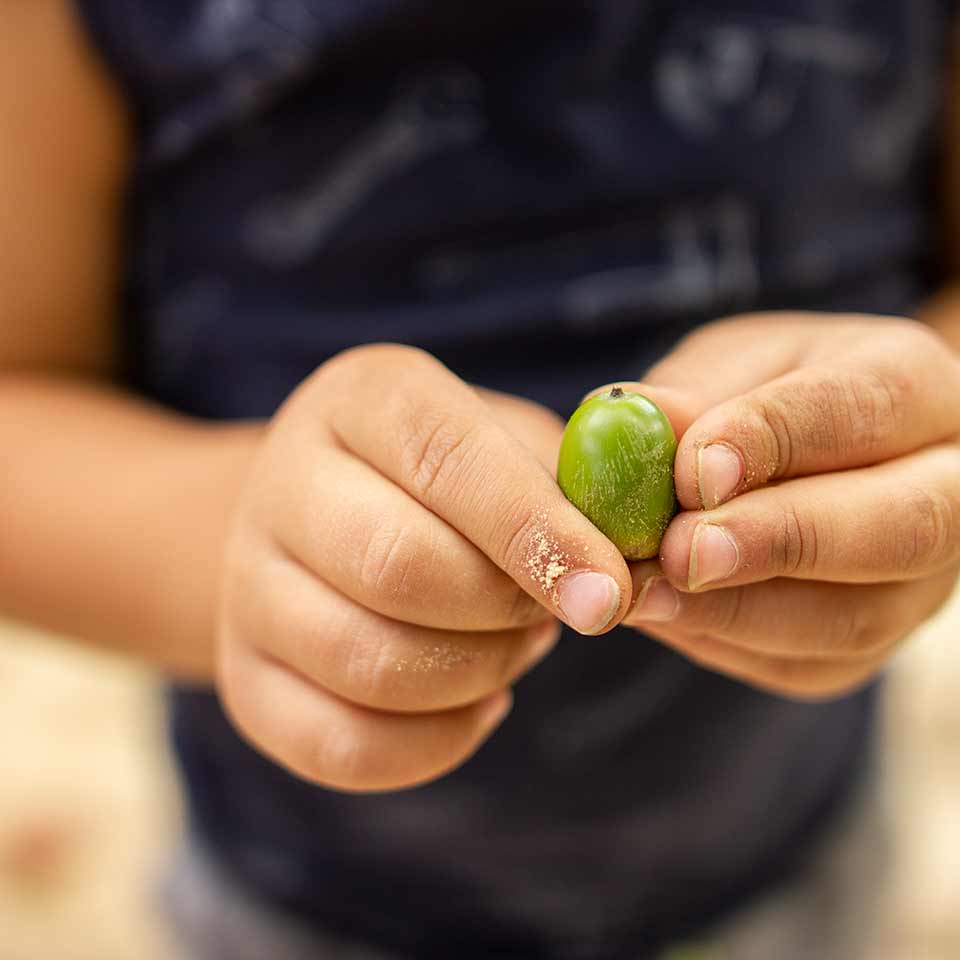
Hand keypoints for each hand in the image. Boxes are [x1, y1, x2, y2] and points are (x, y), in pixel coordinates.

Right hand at [215, 345, 632, 792]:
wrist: (337, 517)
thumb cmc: (457, 481)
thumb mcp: (514, 448)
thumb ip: (577, 493)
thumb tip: (630, 578)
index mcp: (359, 400)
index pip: (445, 458)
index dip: (535, 530)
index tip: (610, 593)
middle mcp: (282, 483)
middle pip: (396, 566)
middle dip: (505, 608)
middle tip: (557, 610)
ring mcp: (247, 585)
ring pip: (370, 664)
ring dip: (480, 672)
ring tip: (517, 643)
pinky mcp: (246, 678)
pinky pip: (343, 747)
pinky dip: (440, 741)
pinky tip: (481, 699)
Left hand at [619, 314, 959, 699]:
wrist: (791, 460)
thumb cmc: (757, 397)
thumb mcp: (724, 369)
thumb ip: (688, 396)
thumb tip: (639, 420)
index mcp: (913, 386)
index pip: (861, 408)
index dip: (774, 440)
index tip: (695, 470)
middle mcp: (944, 488)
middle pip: (900, 527)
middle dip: (779, 541)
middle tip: (682, 551)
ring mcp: (918, 581)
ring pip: (852, 619)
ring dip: (734, 610)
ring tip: (647, 591)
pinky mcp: (870, 647)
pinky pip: (800, 663)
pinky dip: (720, 641)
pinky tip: (664, 610)